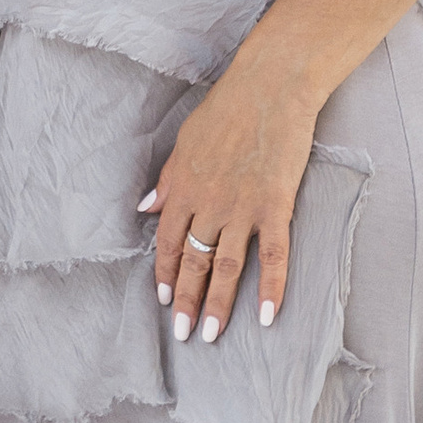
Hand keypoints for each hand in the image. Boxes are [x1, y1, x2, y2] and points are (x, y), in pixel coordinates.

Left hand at [140, 55, 320, 343]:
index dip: (168, 274)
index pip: (170, 242)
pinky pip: (273, 256)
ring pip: (227, 267)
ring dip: (219, 304)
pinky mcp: (276, 207)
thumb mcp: (185, 142)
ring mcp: (243, 208)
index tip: (166, 300)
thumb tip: (146, 209)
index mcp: (183, 188)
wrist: (270, 87)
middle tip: (184, 335)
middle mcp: (209, 204)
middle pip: (195, 262)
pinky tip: (268, 316)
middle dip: (188, 302)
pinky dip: (271, 289)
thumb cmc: (226, 109)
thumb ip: (168, 180)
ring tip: (214, 334)